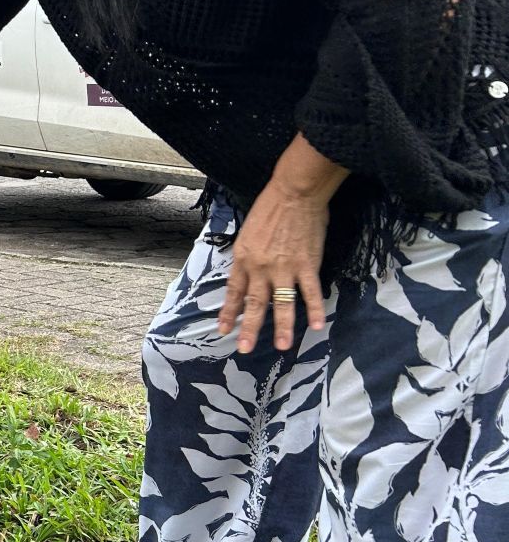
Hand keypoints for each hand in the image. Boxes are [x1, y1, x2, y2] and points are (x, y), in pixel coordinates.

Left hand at [217, 183, 331, 351]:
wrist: (294, 193)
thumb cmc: (270, 207)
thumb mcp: (248, 232)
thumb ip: (247, 255)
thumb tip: (247, 273)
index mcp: (243, 258)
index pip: (234, 292)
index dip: (229, 312)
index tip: (224, 330)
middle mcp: (260, 267)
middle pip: (254, 304)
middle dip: (250, 329)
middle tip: (245, 348)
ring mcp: (284, 268)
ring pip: (282, 304)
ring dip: (282, 327)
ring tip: (282, 346)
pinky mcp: (307, 265)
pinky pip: (311, 292)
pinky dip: (315, 309)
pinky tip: (316, 325)